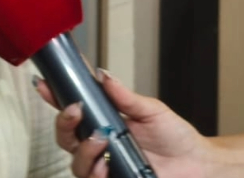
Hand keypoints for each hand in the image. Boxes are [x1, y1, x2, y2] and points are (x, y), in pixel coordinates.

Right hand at [36, 70, 207, 177]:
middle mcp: (100, 146)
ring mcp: (105, 167)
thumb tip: (103, 75)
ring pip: (75, 162)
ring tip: (102, 140)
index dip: (54, 98)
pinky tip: (105, 167)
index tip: (45, 84)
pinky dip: (96, 173)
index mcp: (104, 123)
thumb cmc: (176, 138)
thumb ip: (124, 96)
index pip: (73, 111)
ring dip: (84, 150)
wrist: (197, 164)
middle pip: (65, 137)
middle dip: (64, 122)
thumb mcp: (150, 110)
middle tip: (77, 110)